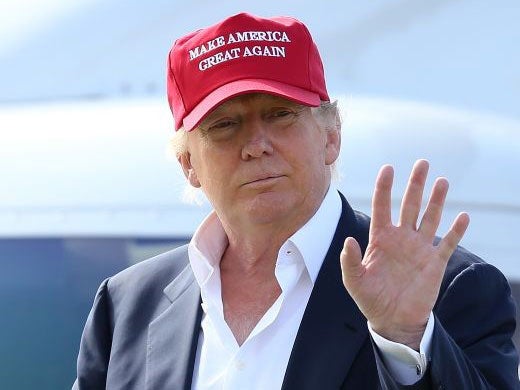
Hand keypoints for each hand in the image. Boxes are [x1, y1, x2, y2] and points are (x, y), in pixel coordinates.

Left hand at [340, 159, 469, 349]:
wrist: (393, 320)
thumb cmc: (371, 299)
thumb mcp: (354, 281)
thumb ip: (349, 261)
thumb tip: (348, 241)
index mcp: (380, 238)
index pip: (382, 206)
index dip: (384, 187)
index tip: (388, 168)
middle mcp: (401, 238)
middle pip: (409, 205)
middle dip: (415, 185)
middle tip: (422, 163)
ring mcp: (419, 248)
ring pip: (430, 218)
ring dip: (437, 201)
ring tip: (442, 181)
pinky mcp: (435, 262)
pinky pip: (448, 243)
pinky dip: (456, 231)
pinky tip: (463, 216)